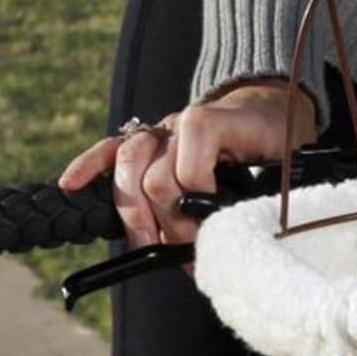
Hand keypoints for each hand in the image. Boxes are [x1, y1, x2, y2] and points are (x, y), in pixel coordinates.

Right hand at [58, 82, 316, 249]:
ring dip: (136, 214)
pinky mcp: (145, 139)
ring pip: (128, 166)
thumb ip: (269, 187)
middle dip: (170, 224)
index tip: (216, 229)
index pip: (190, 169)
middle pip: (155, 178)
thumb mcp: (286, 160)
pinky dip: (88, 166)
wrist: (269, 105)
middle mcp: (179, 126)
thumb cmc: (278, 137)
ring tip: (148, 246)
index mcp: (214, 124)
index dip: (200, 205)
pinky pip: (109, 149)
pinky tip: (70, 185)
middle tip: (191, 250)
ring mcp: (159, 131)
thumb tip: (253, 228)